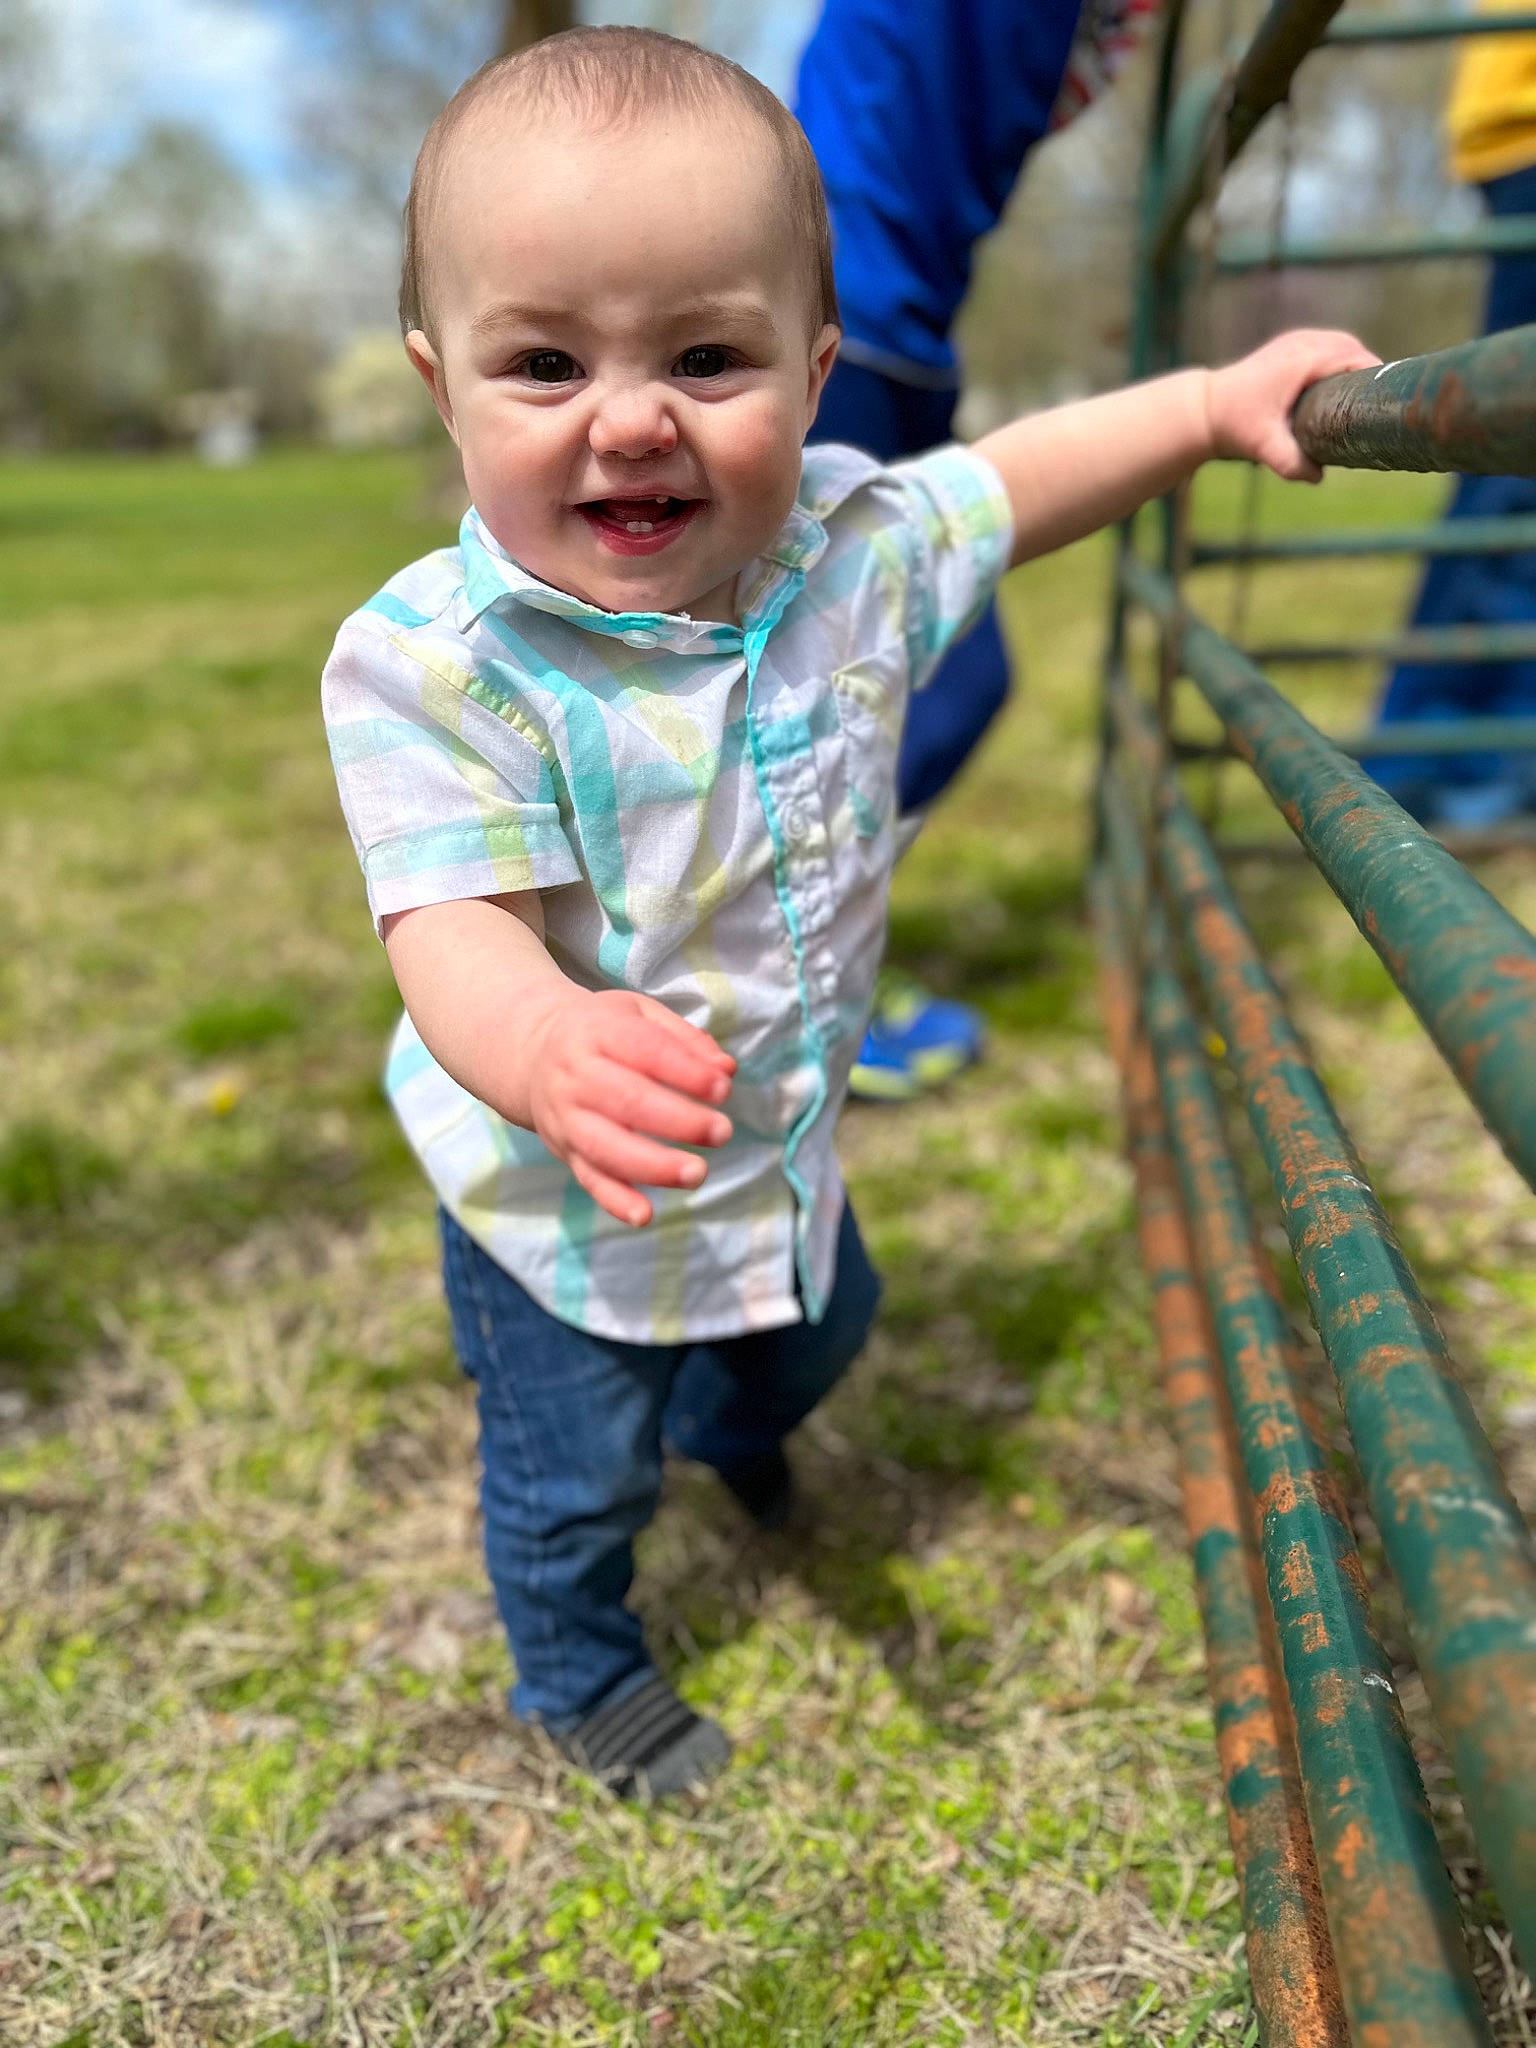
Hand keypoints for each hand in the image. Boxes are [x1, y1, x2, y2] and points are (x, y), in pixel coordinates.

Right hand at [522, 986, 735, 1227]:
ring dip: (654, 1165)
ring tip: (697, 1173)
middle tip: (722, 1132)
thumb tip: (725, 1069)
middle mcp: (576, 1075)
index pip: (645, 1050)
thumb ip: (685, 1039)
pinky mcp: (565, 1151)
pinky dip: (615, 1201)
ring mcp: (566, 1117)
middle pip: (627, 1101)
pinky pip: (589, 1179)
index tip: (723, 1088)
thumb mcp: (639, 1014)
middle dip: (679, 1121)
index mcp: (597, 1032)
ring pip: (606, 1147)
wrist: (532, 1054)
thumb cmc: (602, 1033)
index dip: (686, 1071)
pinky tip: (645, 1216)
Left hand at [1206, 329, 1381, 482]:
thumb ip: (1290, 463)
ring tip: (1369, 394)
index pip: (1355, 358)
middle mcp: (1301, 343)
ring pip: (1342, 343)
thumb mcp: (1262, 446)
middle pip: (1353, 348)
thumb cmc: (1233, 426)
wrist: (1204, 409)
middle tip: (1383, 402)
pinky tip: (1348, 382)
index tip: (1389, 399)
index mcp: (1302, 360)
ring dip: (1357, 363)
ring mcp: (1295, 340)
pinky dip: (1341, 358)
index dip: (1375, 376)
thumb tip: (1317, 477)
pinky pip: (1328, 345)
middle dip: (1370, 371)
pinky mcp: (1290, 344)